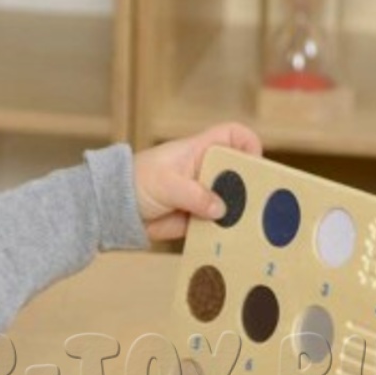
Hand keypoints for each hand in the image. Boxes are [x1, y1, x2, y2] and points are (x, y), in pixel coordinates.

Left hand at [133, 123, 262, 240]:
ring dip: (240, 212)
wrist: (116, 209)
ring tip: (249, 225)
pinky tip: (230, 239)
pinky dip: (225, 230)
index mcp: (199, 151)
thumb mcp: (166, 185)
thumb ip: (194, 195)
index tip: (253, 164)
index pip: (232, 135)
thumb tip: (221, 209)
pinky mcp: (198, 217)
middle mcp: (206, 170)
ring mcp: (204, 195)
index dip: (248, 144)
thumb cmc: (137, 182)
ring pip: (233, 200)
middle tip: (259, 202)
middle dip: (252, 185)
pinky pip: (219, 223)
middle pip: (240, 171)